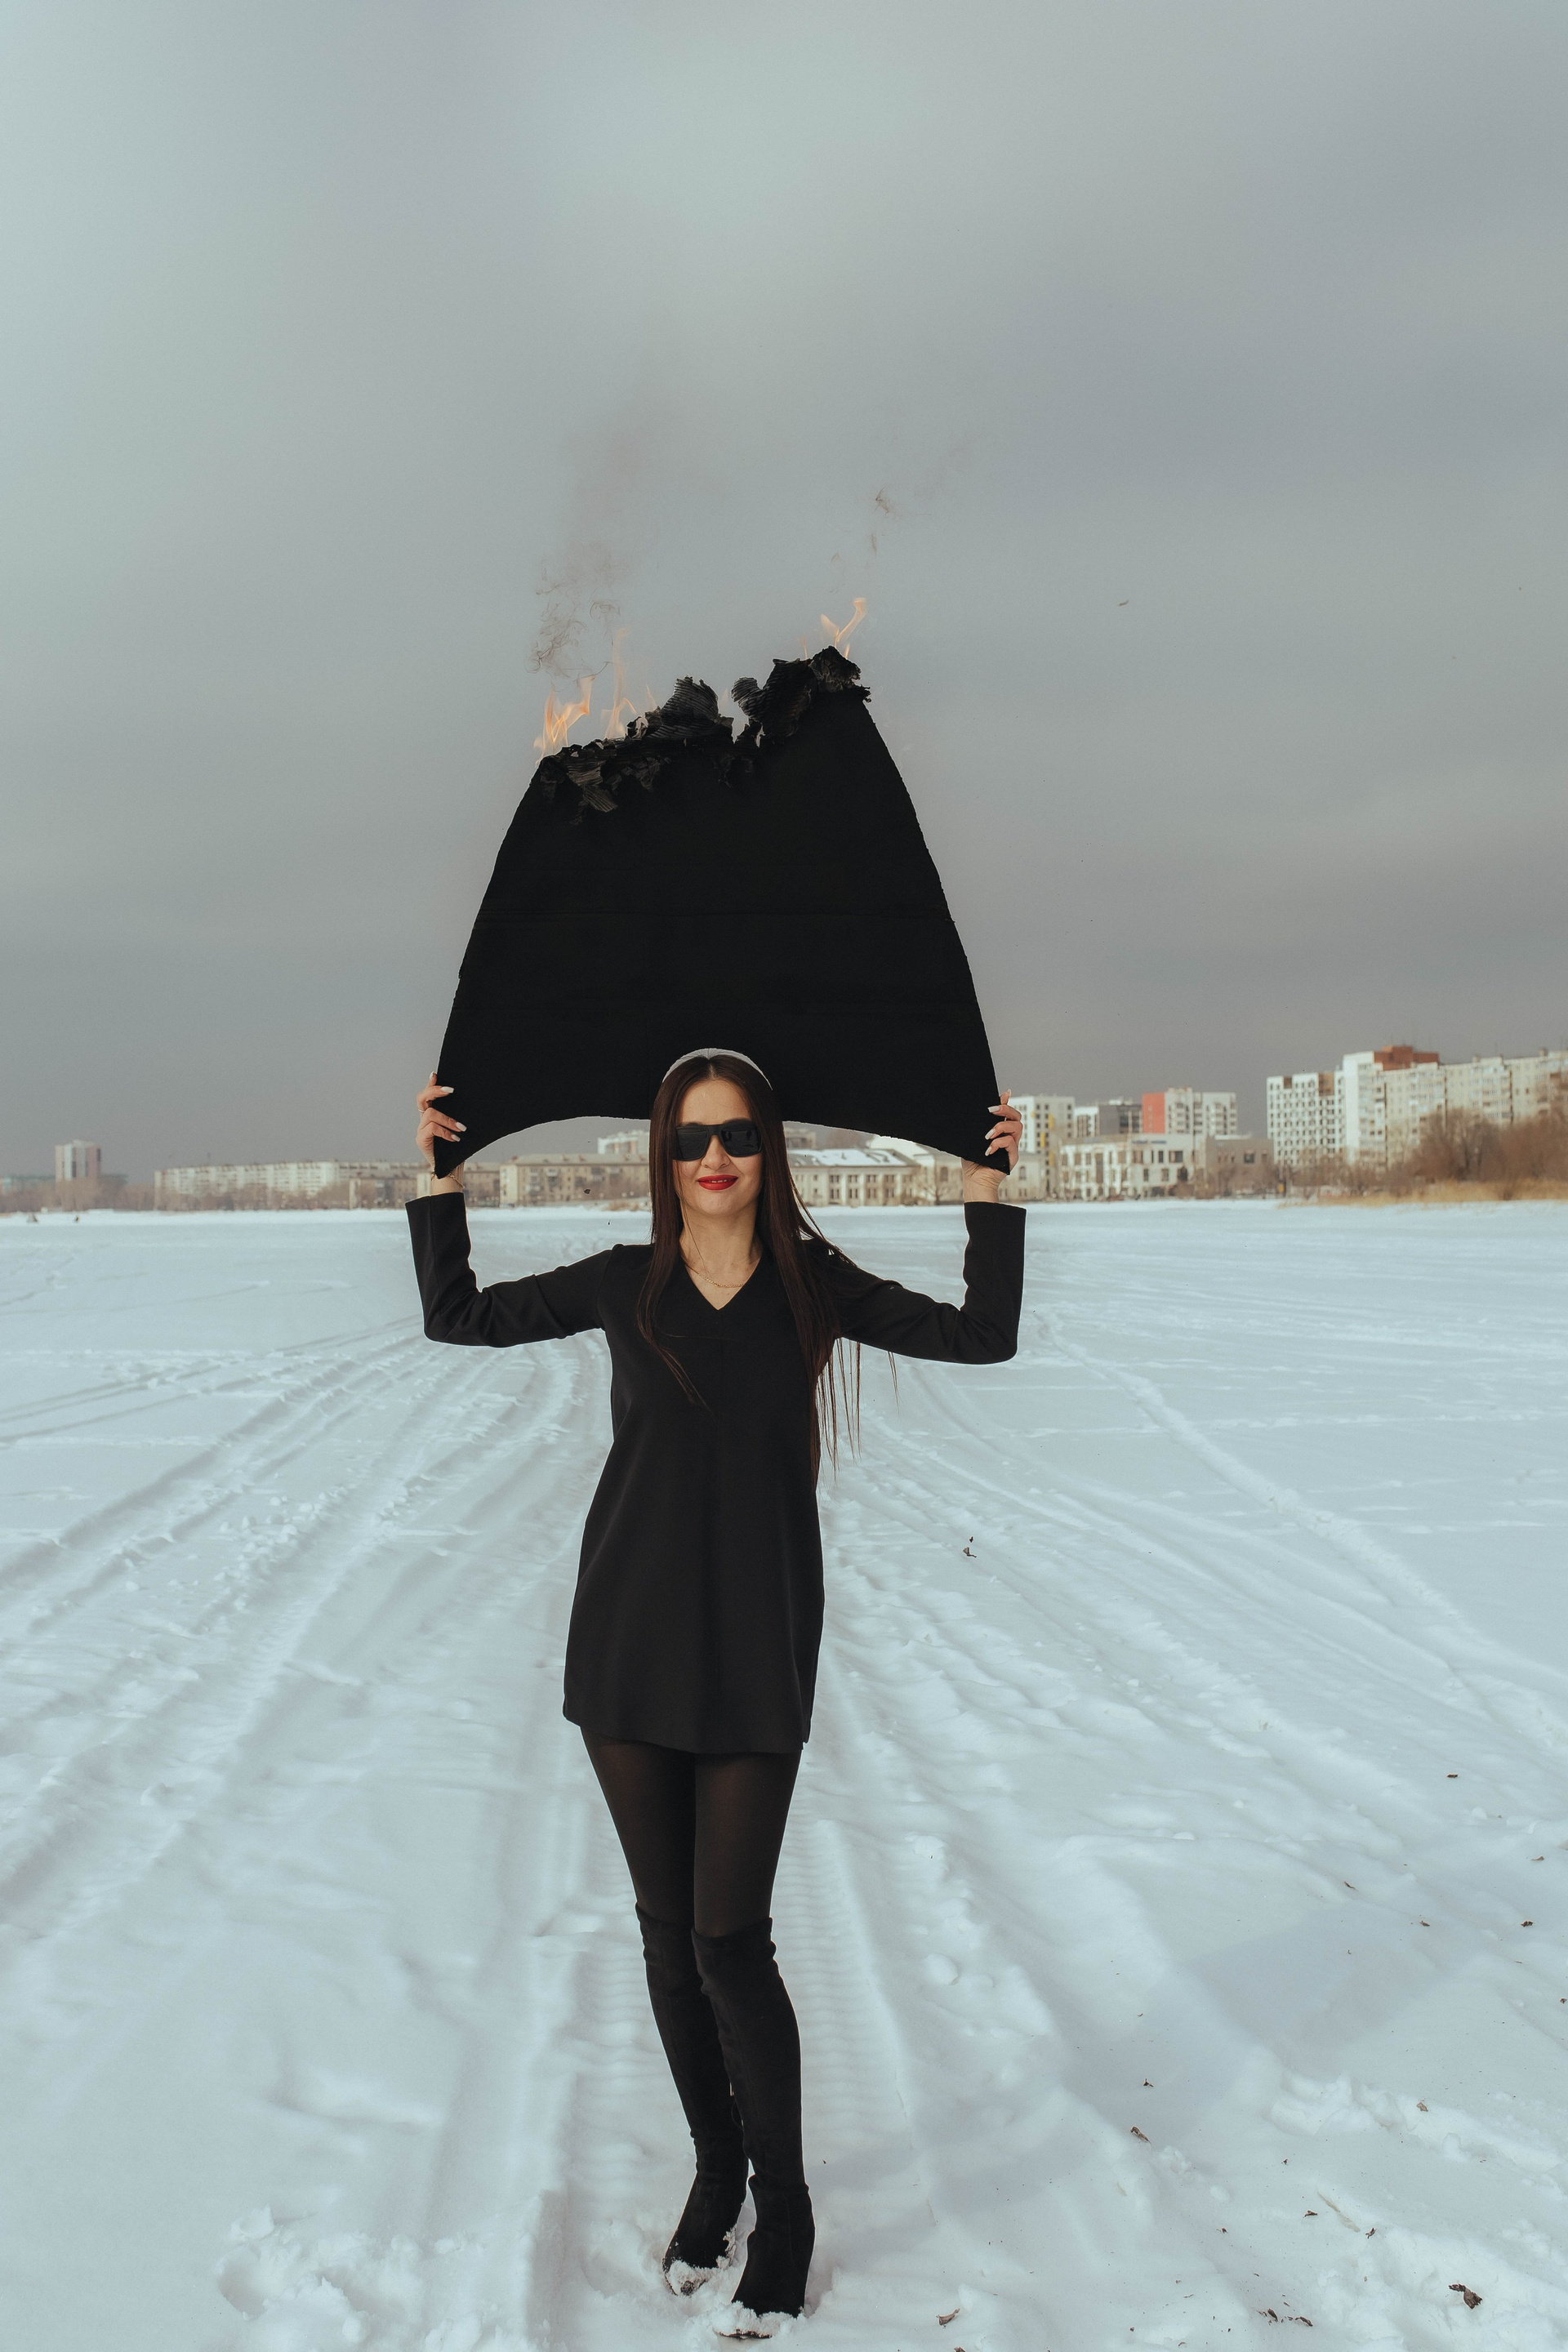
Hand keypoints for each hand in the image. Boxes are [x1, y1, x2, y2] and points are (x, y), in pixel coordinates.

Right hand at [416, 1072, 465, 1191]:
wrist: (451, 1170)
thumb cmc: (458, 1148)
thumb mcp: (461, 1129)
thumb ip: (460, 1117)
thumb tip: (477, 1101)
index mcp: (432, 1115)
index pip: (428, 1095)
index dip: (431, 1084)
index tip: (436, 1073)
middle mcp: (423, 1120)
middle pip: (421, 1098)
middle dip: (435, 1091)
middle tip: (451, 1091)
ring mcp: (421, 1130)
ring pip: (430, 1114)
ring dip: (448, 1119)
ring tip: (462, 1128)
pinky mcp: (421, 1140)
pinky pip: (432, 1129)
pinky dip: (445, 1132)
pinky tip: (456, 1138)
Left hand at [961, 1090, 1021, 1201]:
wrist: (974, 1180)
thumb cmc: (972, 1160)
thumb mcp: (973, 1138)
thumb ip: (978, 1125)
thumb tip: (980, 1109)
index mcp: (1001, 1131)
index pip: (1007, 1113)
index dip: (1007, 1101)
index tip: (1005, 1093)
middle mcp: (1009, 1137)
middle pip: (1016, 1117)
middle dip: (1005, 1109)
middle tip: (991, 1111)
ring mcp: (1012, 1147)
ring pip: (1017, 1127)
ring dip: (1001, 1127)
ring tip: (987, 1135)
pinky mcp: (1012, 1157)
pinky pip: (1010, 1143)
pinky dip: (998, 1144)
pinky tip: (988, 1150)